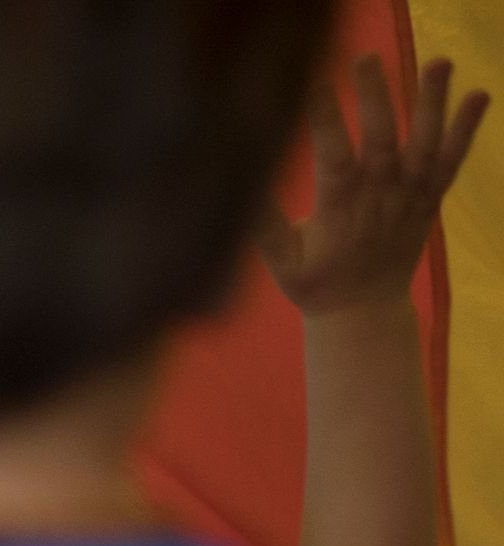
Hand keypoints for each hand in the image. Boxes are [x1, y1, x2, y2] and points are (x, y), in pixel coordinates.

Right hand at [263, 55, 486, 316]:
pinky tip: (479, 94)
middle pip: (380, 142)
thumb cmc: (314, 284)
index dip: (325, 122)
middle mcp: (379, 200)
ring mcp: (409, 197)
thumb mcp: (280, 260)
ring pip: (423, 145)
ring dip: (432, 104)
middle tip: (366, 58)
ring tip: (437, 62)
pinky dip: (466, 129)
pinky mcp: (429, 198)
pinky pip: (452, 161)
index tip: (315, 83)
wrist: (362, 313)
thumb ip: (262, 222)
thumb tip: (240, 184)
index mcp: (338, 213)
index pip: (333, 159)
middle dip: (375, 98)